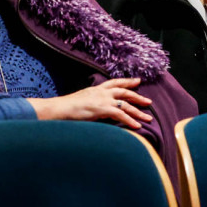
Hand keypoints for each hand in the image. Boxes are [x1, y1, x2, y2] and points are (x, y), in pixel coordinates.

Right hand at [28, 78, 152, 128]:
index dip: (127, 82)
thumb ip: (92, 103)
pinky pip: (121, 115)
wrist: (58, 109)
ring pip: (126, 104)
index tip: (137, 81)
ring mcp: (103, 100)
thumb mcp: (82, 101)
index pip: (115, 83)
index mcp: (96, 89)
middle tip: (149, 101)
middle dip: (138, 97)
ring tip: (148, 118)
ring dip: (138, 112)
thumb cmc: (67, 108)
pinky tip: (138, 126)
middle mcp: (101, 92)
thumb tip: (96, 108)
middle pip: (124, 92)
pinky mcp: (102, 109)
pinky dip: (130, 121)